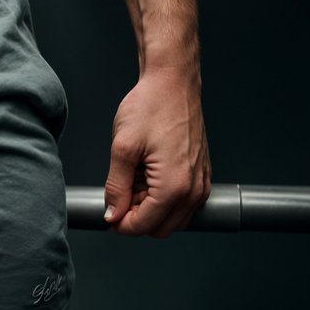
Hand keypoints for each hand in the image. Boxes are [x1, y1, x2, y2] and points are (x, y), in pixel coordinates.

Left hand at [103, 67, 210, 238]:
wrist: (172, 81)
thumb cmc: (151, 105)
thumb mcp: (123, 146)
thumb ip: (116, 186)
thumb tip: (112, 214)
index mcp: (175, 187)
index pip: (145, 226)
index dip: (121, 224)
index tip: (108, 213)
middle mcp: (194, 190)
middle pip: (161, 228)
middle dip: (137, 215)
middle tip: (120, 189)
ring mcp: (201, 182)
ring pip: (173, 217)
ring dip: (150, 206)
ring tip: (134, 175)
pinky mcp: (201, 173)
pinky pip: (183, 201)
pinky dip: (163, 195)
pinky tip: (148, 172)